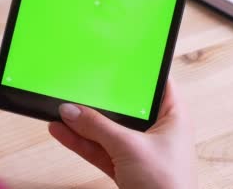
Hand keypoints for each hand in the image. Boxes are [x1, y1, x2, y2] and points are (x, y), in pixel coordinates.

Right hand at [48, 79, 196, 188]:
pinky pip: (99, 150)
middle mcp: (156, 132)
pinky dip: (81, 143)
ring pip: (107, 131)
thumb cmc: (167, 186)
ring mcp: (138, 152)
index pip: (156, 84)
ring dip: (84, 124)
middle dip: (100, 100)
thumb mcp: (130, 147)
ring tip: (59, 110)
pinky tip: (62, 132)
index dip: (138, 71)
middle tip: (80, 84)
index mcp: (173, 118)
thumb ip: (98, 127)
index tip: (117, 58)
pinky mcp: (124, 169)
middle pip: (124, 108)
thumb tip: (71, 111)